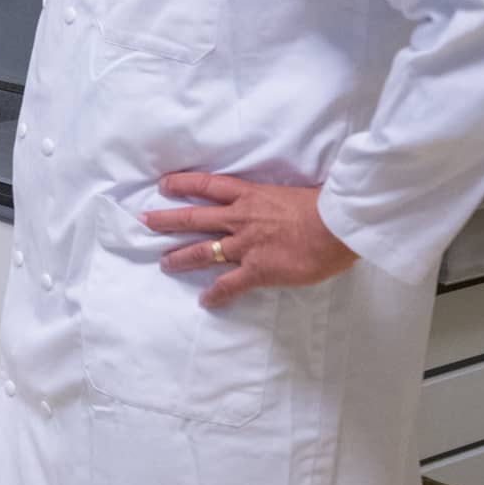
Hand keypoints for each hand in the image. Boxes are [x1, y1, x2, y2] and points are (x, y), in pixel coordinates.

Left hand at [144, 173, 357, 309]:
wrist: (338, 225)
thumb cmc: (325, 206)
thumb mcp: (294, 193)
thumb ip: (276, 201)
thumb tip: (281, 206)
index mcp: (249, 195)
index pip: (207, 185)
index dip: (183, 183)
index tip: (164, 185)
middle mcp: (240, 218)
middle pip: (193, 217)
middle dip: (166, 220)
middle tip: (145, 222)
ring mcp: (245, 245)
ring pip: (202, 250)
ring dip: (180, 258)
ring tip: (164, 263)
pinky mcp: (257, 269)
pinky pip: (229, 284)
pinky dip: (216, 294)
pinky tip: (205, 301)